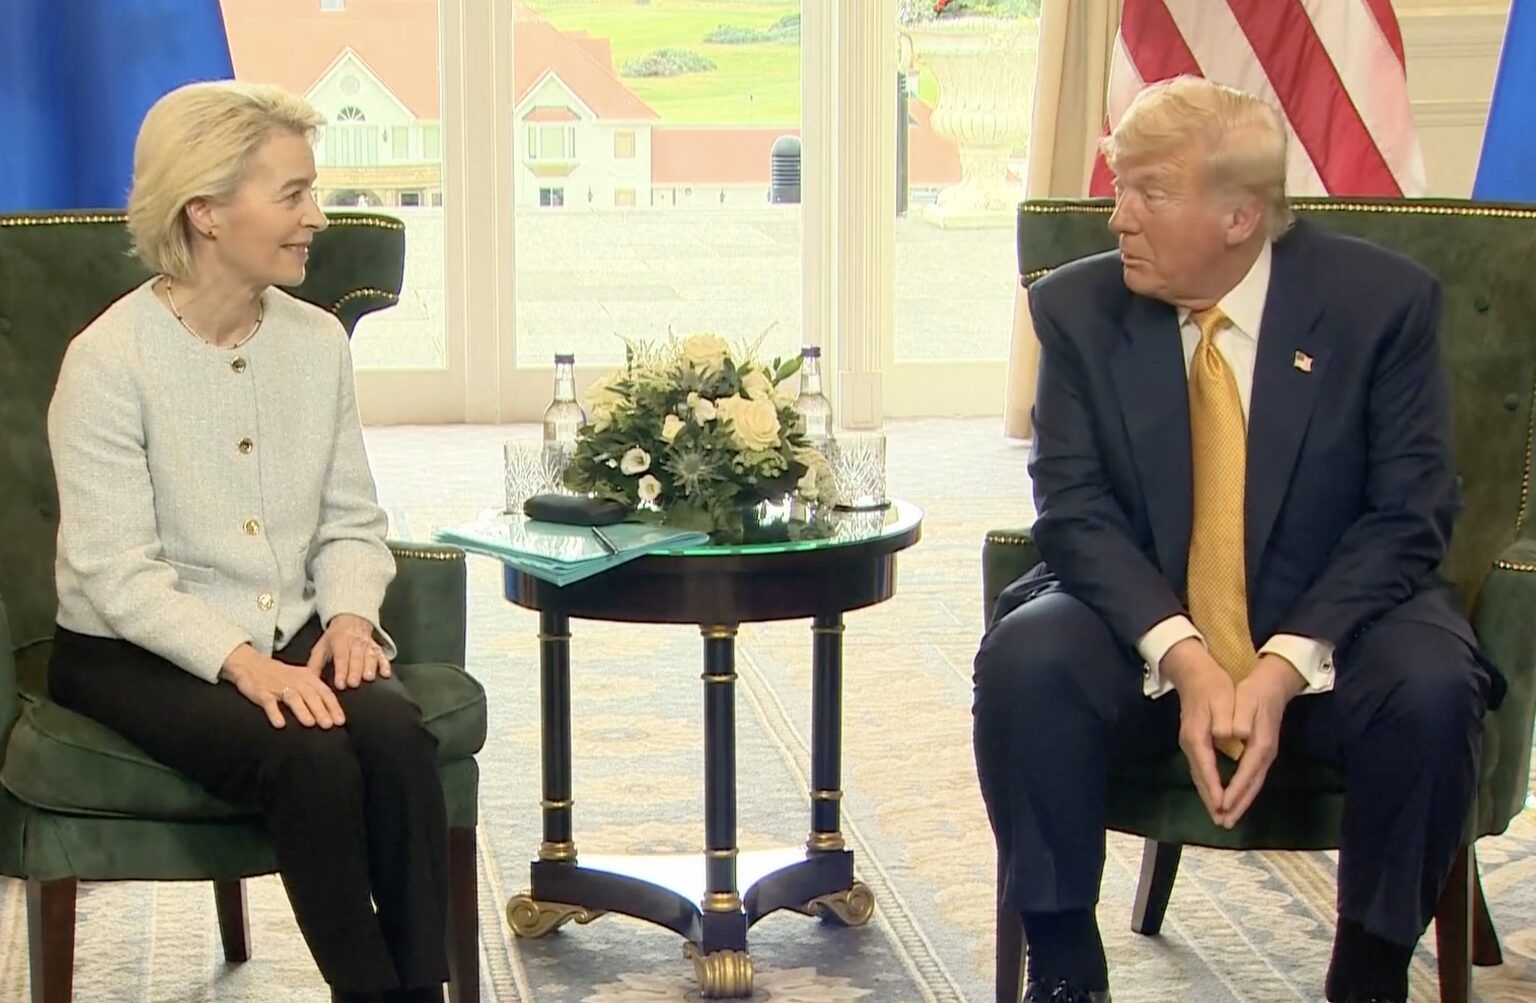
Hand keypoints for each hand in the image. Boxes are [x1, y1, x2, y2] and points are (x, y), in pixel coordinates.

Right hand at [220, 644, 345, 728]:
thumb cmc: (280, 676)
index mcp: (307, 677)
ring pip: (293, 698)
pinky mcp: (262, 692)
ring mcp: (278, 686)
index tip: (340, 720)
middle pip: (311, 696)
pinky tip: (280, 724)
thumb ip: (315, 691)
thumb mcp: (301, 678)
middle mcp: (295, 681)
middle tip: (329, 725)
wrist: (251, 664)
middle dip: (321, 710)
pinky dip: (275, 713)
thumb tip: (333, 712)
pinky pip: (269, 703)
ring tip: (310, 723)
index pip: (324, 692)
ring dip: (302, 711)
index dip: (333, 706)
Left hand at [307, 613, 390, 690]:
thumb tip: (309, 682)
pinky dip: (385, 664)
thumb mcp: (321, 647)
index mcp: (339, 641)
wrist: (351, 620)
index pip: (340, 657)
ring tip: (369, 678)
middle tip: (353, 684)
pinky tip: (385, 673)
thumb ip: (315, 665)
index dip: (341, 671)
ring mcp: (367, 644)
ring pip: (370, 656)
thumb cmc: (335, 638)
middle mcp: (355, 642)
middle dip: (355, 671)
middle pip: (356, 658)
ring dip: (370, 667)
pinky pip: (382, 655)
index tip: (340, 684)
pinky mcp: (376, 647)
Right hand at [1162, 638, 1237, 824]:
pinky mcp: (1195, 742)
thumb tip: (1227, 734)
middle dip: (1212, 801)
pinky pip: (1202, 770)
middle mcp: (1191, 744)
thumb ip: (1223, 717)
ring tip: (1221, 816)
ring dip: (1210, 797)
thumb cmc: (1211, 684)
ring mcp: (1191, 744)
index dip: (1215, 789)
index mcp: (1198, 736)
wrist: (1193, 671)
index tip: (1223, 807)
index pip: (1207, 768)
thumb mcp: (1220, 696)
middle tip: (1223, 822)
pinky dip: (1209, 785)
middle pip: (1201, 778)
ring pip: (1200, 776)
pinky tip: (1215, 793)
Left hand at [1217, 654, 1305, 827]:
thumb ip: (1241, 717)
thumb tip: (1236, 733)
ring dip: (1239, 803)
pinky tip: (1233, 800)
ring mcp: (1264, 755)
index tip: (1221, 806)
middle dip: (1237, 806)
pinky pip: (1251, 779)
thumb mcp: (1247, 699)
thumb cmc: (1256, 691)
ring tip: (1226, 819)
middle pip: (1251, 786)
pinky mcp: (1261, 753)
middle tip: (1223, 823)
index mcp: (1260, 744)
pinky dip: (1242, 792)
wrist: (1273, 684)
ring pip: (1252, 785)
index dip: (1234, 791)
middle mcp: (1264, 754)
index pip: (1246, 774)